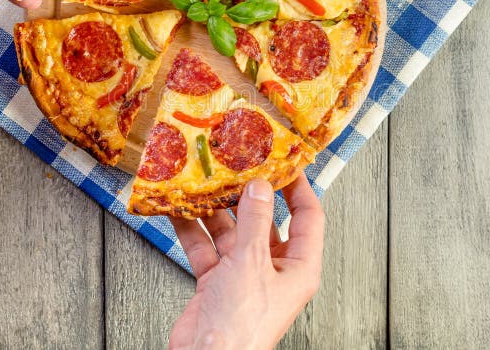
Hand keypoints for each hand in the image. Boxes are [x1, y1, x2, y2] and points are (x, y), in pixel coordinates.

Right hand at [169, 175, 324, 349]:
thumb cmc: (241, 326)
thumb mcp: (252, 262)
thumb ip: (256, 221)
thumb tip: (260, 188)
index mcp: (298, 267)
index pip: (308, 217)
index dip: (298, 188)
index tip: (286, 164)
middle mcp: (273, 270)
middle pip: (265, 222)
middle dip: (248, 197)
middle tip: (238, 169)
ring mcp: (244, 276)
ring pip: (233, 233)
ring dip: (216, 211)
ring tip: (204, 184)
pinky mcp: (217, 282)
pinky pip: (207, 248)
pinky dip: (194, 230)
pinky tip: (181, 211)